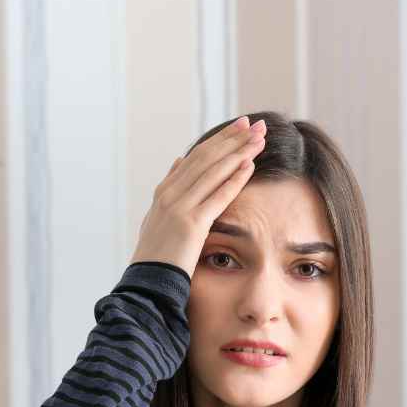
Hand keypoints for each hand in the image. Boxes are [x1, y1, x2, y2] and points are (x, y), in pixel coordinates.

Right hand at [130, 115, 266, 278]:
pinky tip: (251, 165)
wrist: (146, 283)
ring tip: (260, 138)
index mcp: (164, 192)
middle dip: (232, 138)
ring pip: (213, 172)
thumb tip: (179, 161)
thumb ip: (170, 189)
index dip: (219, 140)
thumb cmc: (157, 256)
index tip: (238, 127)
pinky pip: (218, 196)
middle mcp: (170, 195)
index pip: (196, 157)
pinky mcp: (191, 224)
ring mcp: (179, 208)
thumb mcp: (158, 217)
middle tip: (255, 123)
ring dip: (239, 152)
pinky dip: (235, 179)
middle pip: (206, 158)